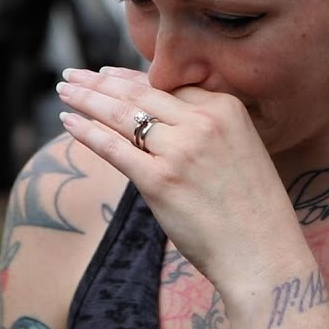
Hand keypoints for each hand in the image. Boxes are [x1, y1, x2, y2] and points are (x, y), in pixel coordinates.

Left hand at [56, 66, 300, 292]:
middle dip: (98, 81)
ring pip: (120, 115)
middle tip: (71, 74)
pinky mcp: (159, 180)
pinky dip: (86, 132)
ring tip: (64, 91)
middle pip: (138, 93)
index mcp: (226, 108)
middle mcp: (203, 122)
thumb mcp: (240, 148)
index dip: (128, 78)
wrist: (264, 254)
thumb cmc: (251, 209)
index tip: (104, 73)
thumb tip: (157, 115)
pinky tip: (69, 122)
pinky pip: (112, 147)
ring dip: (86, 99)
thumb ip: (204, 126)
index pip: (165, 85)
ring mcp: (180, 150)